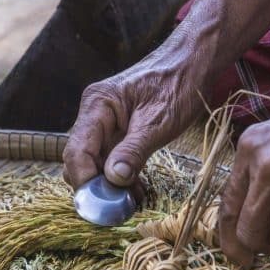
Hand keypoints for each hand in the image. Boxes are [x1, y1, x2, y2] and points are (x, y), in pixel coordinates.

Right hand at [62, 46, 206, 199]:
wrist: (194, 62)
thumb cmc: (179, 83)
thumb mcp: (159, 122)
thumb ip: (133, 151)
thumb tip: (113, 180)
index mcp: (98, 105)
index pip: (76, 151)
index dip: (84, 181)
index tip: (101, 204)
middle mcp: (94, 114)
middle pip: (79, 160)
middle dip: (95, 186)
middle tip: (118, 206)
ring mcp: (103, 124)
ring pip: (93, 164)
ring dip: (108, 186)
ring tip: (132, 200)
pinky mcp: (116, 132)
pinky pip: (108, 160)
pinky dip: (118, 178)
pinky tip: (136, 189)